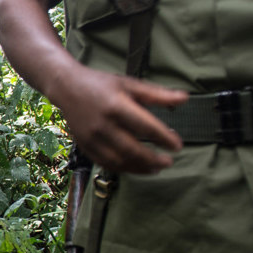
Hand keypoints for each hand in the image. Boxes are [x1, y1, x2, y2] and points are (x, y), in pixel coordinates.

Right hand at [49, 64, 188, 173]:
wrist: (67, 87)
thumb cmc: (102, 84)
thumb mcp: (130, 84)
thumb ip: (157, 95)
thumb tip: (184, 99)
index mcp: (116, 106)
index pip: (146, 128)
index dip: (164, 139)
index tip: (177, 146)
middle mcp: (102, 124)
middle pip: (132, 149)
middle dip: (153, 159)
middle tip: (169, 161)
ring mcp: (91, 138)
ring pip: (119, 161)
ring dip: (140, 168)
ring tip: (156, 168)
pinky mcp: (84, 146)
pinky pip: (105, 163)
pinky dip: (123, 169)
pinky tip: (136, 167)